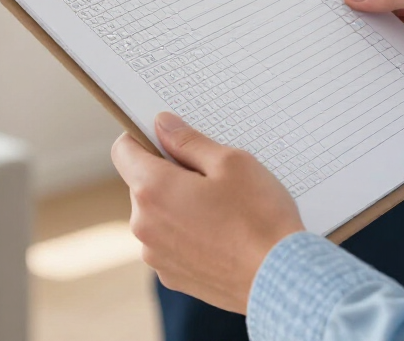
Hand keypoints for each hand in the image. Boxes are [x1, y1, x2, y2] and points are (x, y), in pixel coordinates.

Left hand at [111, 112, 303, 313]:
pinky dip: (187, 231)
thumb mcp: (230, 161)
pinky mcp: (172, 276)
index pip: (123, 150)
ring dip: (179, 203)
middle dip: (169, 171)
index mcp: (153, 190)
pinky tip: (222, 232)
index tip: (169, 136)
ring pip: (158, 212)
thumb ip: (188, 141)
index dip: (143, 136)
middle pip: (143, 182)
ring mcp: (156, 255)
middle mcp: (144, 226)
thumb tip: (162, 124)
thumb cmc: (258, 217)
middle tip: (212, 173)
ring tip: (222, 207)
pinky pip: (170, 240)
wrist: (280, 277)